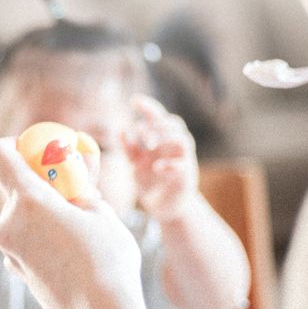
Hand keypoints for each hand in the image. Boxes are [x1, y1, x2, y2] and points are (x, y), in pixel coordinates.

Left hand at [0, 138, 144, 308]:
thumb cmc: (108, 263)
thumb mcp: (102, 212)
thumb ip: (81, 185)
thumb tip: (76, 166)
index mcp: (28, 201)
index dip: (14, 145)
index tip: (39, 152)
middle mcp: (8, 223)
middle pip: (10, 184)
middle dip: (38, 180)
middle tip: (71, 186)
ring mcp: (8, 250)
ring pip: (19, 213)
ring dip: (42, 208)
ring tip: (79, 222)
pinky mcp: (14, 269)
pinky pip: (23, 237)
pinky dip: (40, 233)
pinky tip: (71, 248)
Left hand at [123, 95, 198, 222]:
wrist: (165, 207)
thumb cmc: (151, 182)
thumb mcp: (136, 164)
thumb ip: (129, 148)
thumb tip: (121, 129)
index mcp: (163, 140)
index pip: (159, 117)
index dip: (149, 107)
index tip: (134, 100)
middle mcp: (175, 147)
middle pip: (174, 124)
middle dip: (157, 124)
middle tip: (140, 130)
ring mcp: (183, 161)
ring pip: (183, 139)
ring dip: (165, 138)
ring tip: (148, 144)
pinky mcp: (186, 177)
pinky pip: (183, 165)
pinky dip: (169, 164)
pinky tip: (156, 167)